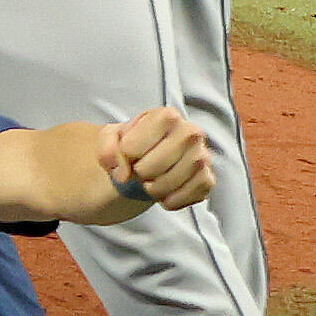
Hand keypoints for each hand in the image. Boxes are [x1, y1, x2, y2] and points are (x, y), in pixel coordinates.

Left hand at [100, 105, 215, 212]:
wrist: (150, 158)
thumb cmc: (133, 144)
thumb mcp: (111, 137)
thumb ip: (107, 147)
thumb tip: (123, 173)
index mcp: (166, 116)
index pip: (133, 147)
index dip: (125, 156)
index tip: (129, 152)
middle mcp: (191, 132)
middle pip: (153, 167)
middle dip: (140, 173)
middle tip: (141, 168)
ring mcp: (203, 156)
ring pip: (170, 183)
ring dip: (153, 188)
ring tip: (151, 179)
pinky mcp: (208, 179)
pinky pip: (184, 197)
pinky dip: (168, 200)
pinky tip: (165, 191)